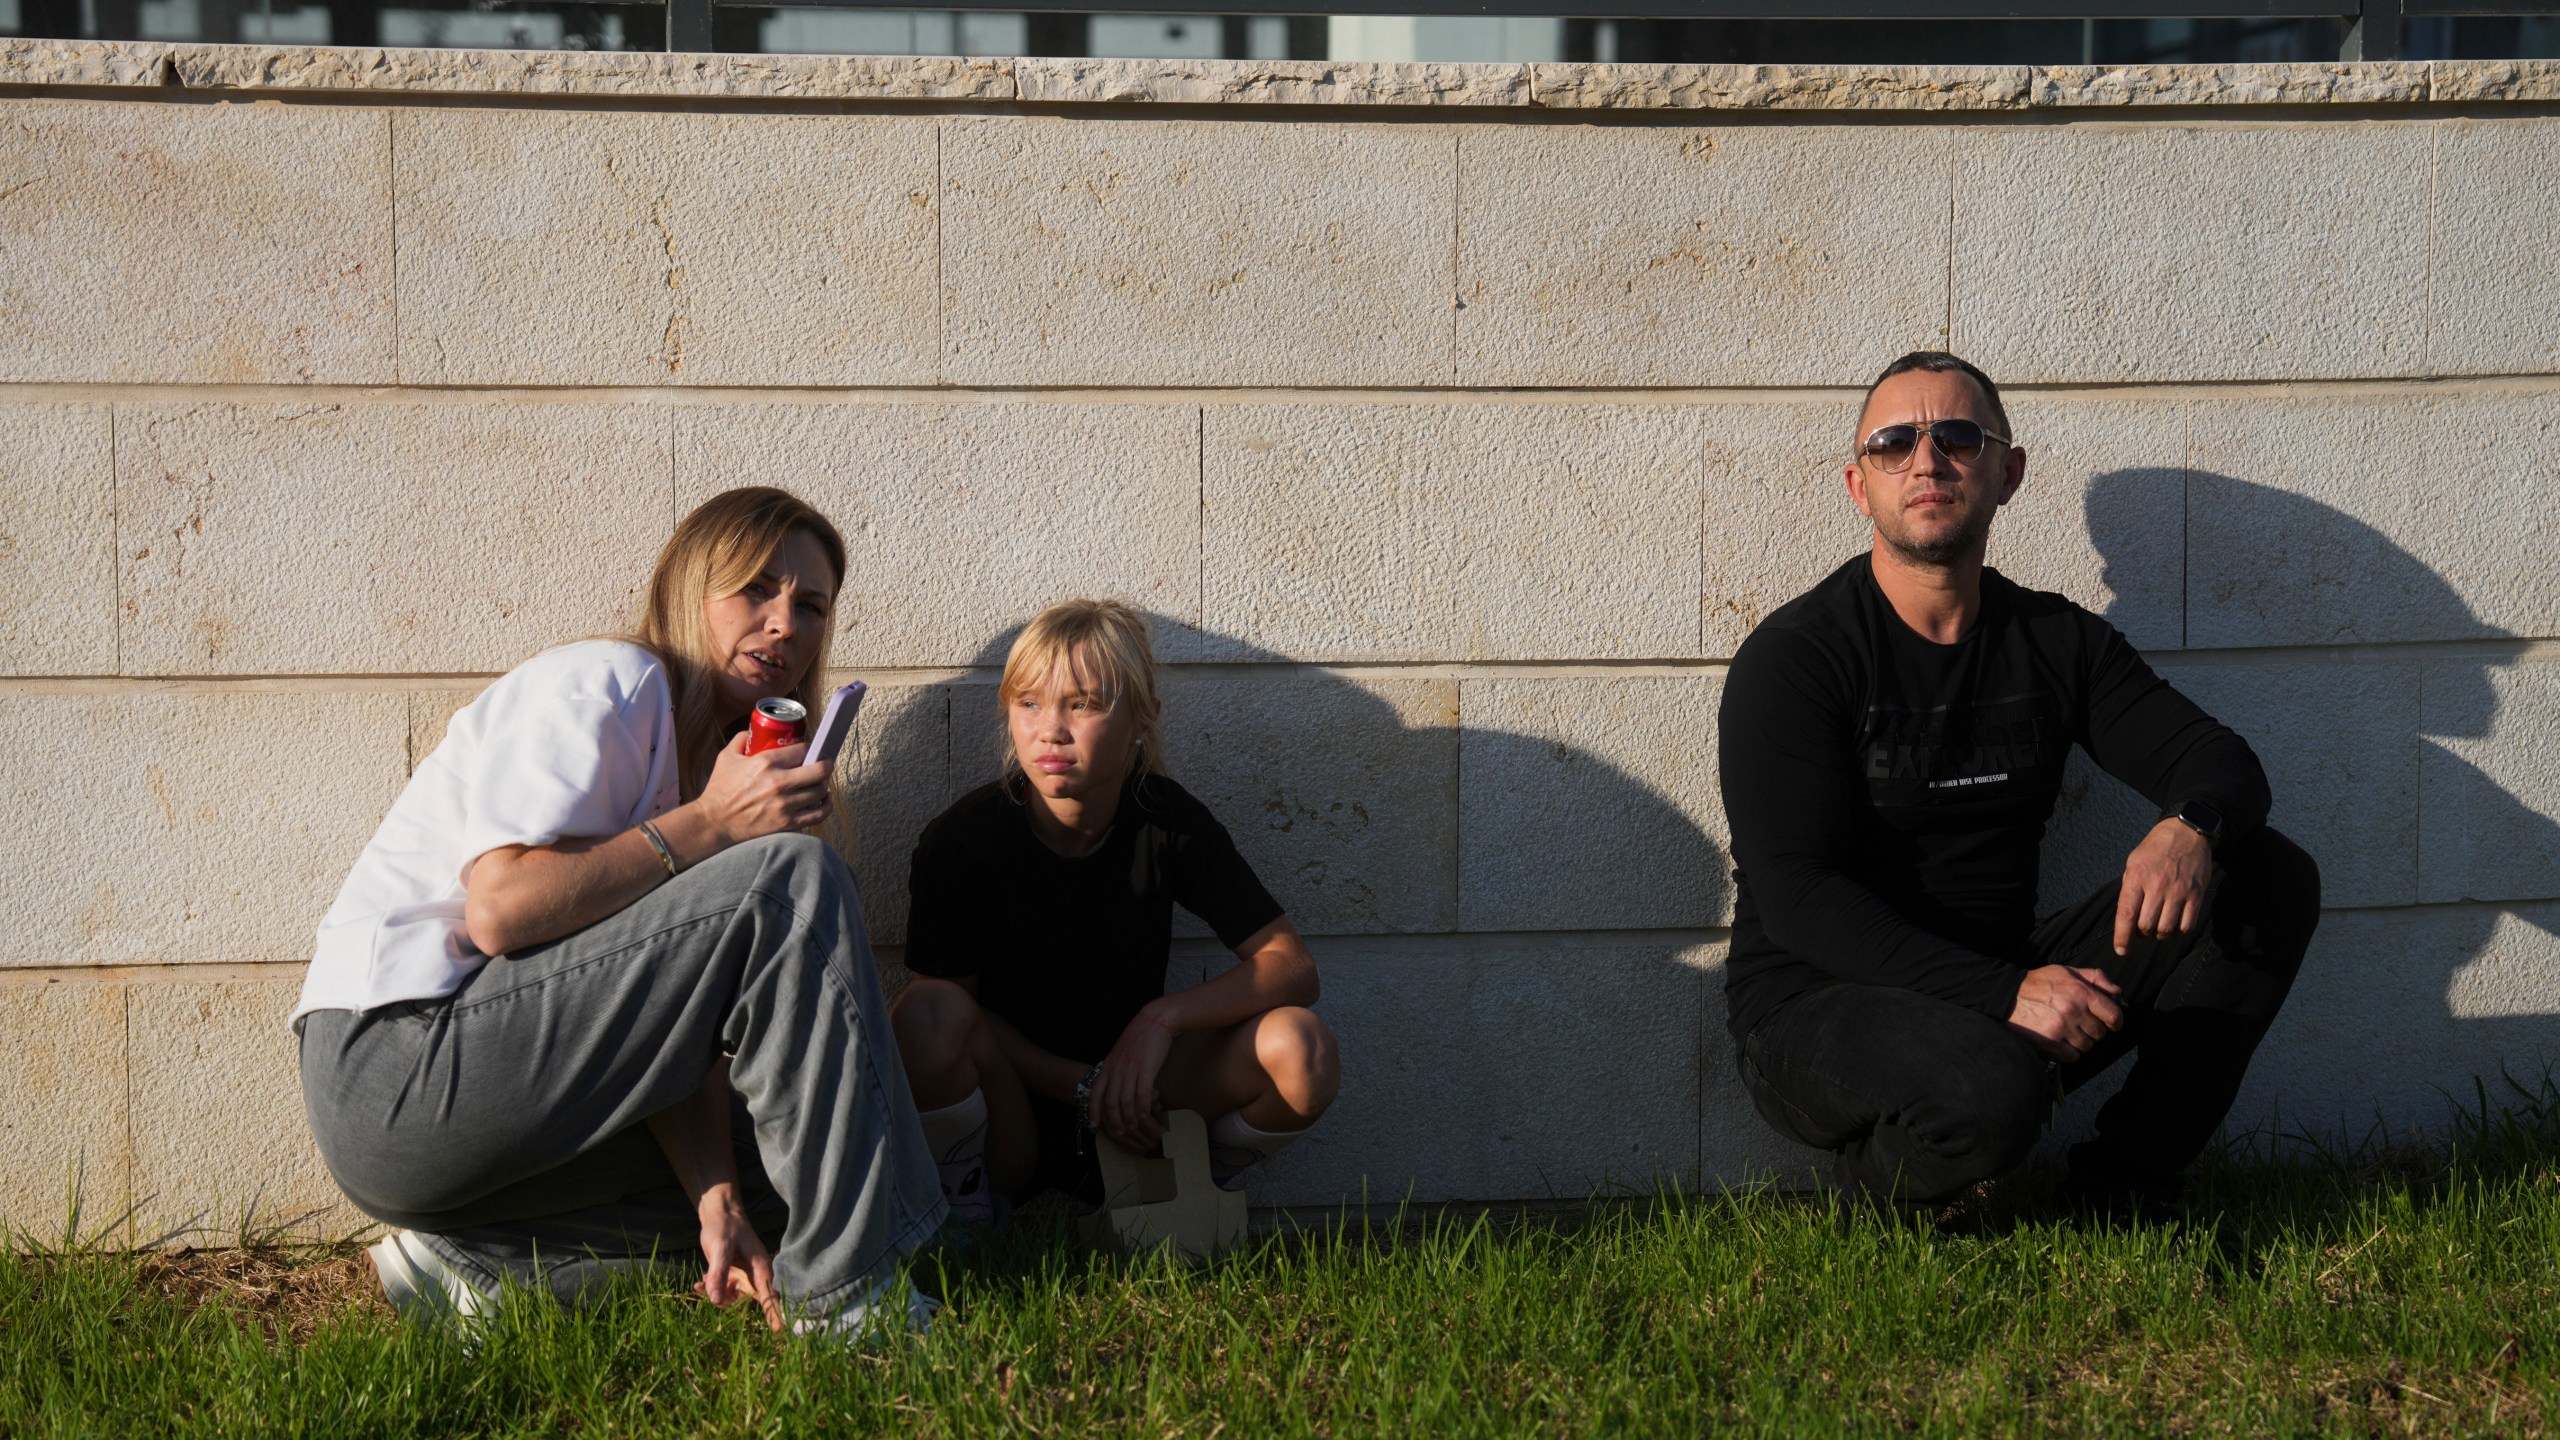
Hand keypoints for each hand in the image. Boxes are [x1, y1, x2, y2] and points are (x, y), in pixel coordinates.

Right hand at [690, 733, 832, 847]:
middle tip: (823, 763)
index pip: (802, 750)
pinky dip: (826, 805)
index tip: (809, 751)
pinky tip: (824, 799)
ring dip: (823, 784)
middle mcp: (779, 782)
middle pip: (819, 770)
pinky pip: (818, 814)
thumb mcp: (726, 756)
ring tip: (820, 781)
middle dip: (825, 764)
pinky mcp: (787, 823)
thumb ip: (742, 739)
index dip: (809, 749)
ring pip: (820, 791)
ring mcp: (785, 804)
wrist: (714, 822)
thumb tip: (755, 731)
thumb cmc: (720, 788)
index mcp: (766, 763)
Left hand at [694, 1182, 781, 1331]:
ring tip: (701, 1283)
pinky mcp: (732, 1277)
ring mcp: (743, 1277)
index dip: (774, 1313)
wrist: (719, 1215)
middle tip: (708, 1289)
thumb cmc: (725, 1227)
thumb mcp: (720, 1248)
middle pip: (747, 1302)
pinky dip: (711, 1290)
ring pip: (733, 1299)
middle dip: (728, 1302)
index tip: (778, 1331)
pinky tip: (699, 1282)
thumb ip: (718, 1273)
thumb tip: (714, 1300)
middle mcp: (754, 1276)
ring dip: (716, 1296)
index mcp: (760, 1268)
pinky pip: (723, 1292)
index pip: (770, 1295)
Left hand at [1091, 1007, 1178, 1151]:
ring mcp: (1131, 1069)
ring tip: (1133, 1127)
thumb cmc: (1139, 1037)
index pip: (1096, 1093)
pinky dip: (1143, 1107)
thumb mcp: (1120, 1053)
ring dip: (1129, 1117)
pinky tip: (1146, 1114)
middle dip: (1112, 1120)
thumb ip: (1115, 1069)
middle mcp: (1117, 1069)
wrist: (1154, 1020)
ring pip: (1126, 1100)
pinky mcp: (1147, 1069)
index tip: (1094, 1125)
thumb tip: (1114, 1085)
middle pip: (1110, 1101)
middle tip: (1118, 1132)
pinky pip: (1142, 1093)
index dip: (1093, 1111)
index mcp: (1108, 1066)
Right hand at [2006, 964, 2122, 1061]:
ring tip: (2070, 1033)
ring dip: (2081, 1042)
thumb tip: (2117, 992)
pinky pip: (2073, 1056)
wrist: (2007, 996)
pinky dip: (2070, 1052)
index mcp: (2081, 992)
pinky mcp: (2050, 1042)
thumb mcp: (2067, 971)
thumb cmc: (2039, 982)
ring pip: (2087, 1046)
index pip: (2113, 1014)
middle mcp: (2074, 1011)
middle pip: (2100, 1033)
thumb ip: (2095, 977)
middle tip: (2083, 1026)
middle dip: (2094, 1031)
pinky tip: (2062, 1043)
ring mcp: (2062, 1028)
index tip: (2112, 1024)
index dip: (2116, 1022)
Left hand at [2114, 818, 2212, 955]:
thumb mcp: (2133, 863)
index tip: (2121, 950)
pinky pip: (2187, 925)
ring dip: (2159, 935)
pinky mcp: (2197, 895)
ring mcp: (2179, 891)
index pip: (2126, 914)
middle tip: (2142, 930)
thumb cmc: (2155, 850)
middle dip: (2141, 934)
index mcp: (2137, 877)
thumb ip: (2130, 889)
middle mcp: (2157, 886)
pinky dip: (2178, 932)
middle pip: (2146, 926)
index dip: (2122, 937)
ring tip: (2157, 929)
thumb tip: (2126, 918)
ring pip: (2166, 929)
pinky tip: (2174, 927)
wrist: (2187, 833)